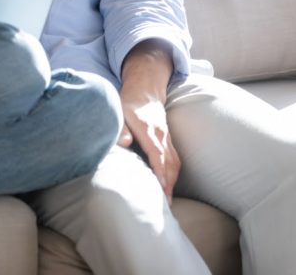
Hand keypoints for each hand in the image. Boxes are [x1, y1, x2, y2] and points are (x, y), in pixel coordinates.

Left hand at [118, 41, 178, 200]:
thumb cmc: (129, 103)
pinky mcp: (168, 141)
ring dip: (173, 182)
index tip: (161, 187)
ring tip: (168, 202)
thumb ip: (121, 129)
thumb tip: (123, 144)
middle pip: (170, 163)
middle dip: (169, 184)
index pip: (156, 153)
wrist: (145, 90)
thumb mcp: (121, 112)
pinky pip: (174, 160)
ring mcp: (167, 138)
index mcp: (149, 129)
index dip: (159, 171)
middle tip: (166, 205)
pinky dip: (173, 175)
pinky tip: (169, 187)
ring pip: (175, 163)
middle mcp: (161, 135)